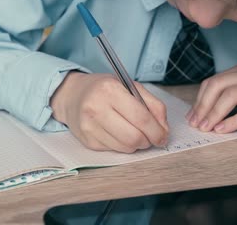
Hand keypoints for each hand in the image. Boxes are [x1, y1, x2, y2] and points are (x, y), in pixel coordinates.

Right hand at [50, 72, 168, 152]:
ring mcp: (89, 126)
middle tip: (151, 137)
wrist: (72, 95)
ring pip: (125, 148)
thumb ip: (153, 105)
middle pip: (134, 137)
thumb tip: (164, 130)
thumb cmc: (104, 90)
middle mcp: (96, 108)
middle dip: (148, 141)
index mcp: (110, 90)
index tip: (163, 136)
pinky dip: (123, 145)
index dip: (157, 131)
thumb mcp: (130, 86)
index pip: (141, 117)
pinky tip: (119, 133)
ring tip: (135, 133)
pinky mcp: (87, 141)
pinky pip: (115, 150)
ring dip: (136, 144)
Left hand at [187, 64, 236, 132]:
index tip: (192, 115)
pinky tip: (222, 130)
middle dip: (201, 106)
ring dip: (213, 113)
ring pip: (231, 97)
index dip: (199, 99)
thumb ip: (235, 87)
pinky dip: (232, 122)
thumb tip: (209, 106)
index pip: (213, 82)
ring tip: (204, 127)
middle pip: (217, 86)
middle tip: (194, 123)